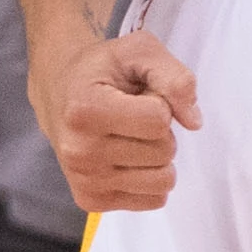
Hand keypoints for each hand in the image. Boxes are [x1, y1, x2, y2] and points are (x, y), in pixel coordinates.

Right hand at [30, 27, 201, 212]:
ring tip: (131, 136)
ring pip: (163, 181)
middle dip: (160, 131)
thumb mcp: (138, 51)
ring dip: (158, 157)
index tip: (136, 95)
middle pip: (163, 152)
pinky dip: (150, 179)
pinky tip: (127, 158)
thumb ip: (175, 78)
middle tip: (133, 115)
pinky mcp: (91, 200)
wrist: (58, 93)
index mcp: (85, 109)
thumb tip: (194, 122)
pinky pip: (154, 200)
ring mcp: (84, 181)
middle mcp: (80, 151)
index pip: (159, 120)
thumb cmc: (101, 71)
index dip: (160, 102)